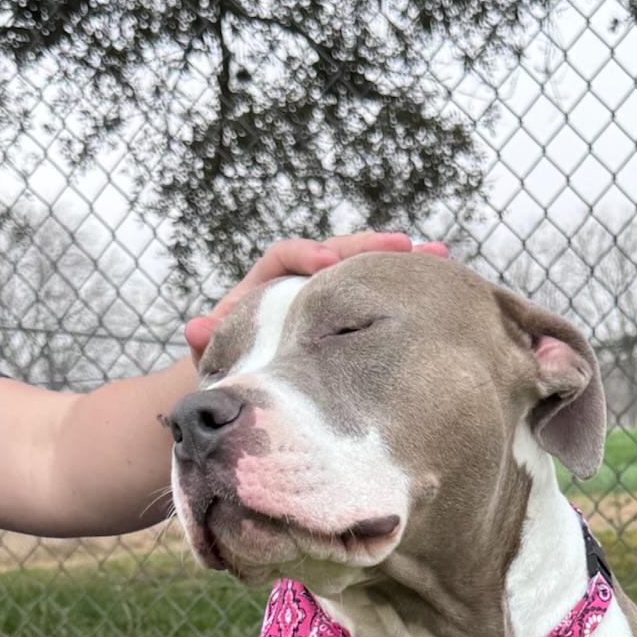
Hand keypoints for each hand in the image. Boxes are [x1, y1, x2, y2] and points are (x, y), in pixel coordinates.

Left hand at [184, 230, 449, 360]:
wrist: (239, 390)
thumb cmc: (227, 371)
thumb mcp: (215, 358)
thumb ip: (207, 342)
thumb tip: (195, 328)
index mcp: (264, 286)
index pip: (285, 256)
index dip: (307, 255)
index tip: (327, 264)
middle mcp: (299, 284)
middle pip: (338, 252)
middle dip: (371, 248)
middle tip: (407, 247)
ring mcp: (330, 299)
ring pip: (365, 271)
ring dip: (401, 264)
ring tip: (438, 259)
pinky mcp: (352, 321)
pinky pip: (380, 299)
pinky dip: (405, 292)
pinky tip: (442, 295)